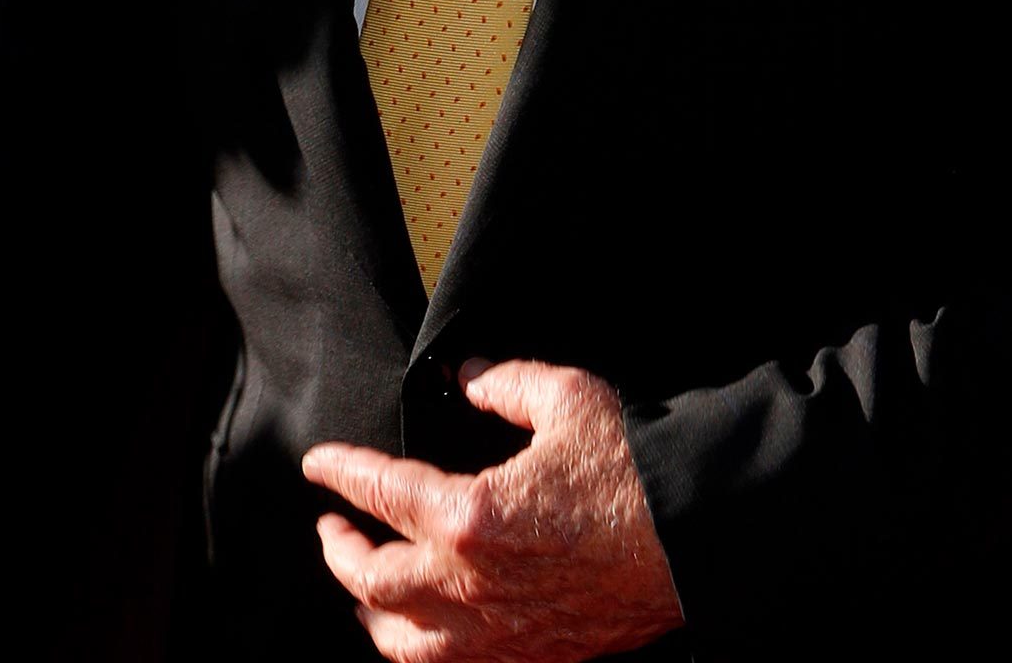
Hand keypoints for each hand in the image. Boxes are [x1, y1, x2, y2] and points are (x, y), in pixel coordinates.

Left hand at [301, 358, 683, 662]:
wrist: (692, 541)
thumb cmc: (634, 473)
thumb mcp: (567, 399)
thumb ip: (507, 383)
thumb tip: (471, 377)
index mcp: (470, 515)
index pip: (381, 491)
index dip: (342, 472)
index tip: (319, 463)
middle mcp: (469, 585)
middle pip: (372, 579)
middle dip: (339, 550)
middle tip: (330, 526)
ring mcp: (497, 631)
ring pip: (402, 639)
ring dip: (370, 610)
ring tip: (361, 589)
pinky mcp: (530, 654)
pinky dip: (420, 646)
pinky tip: (422, 627)